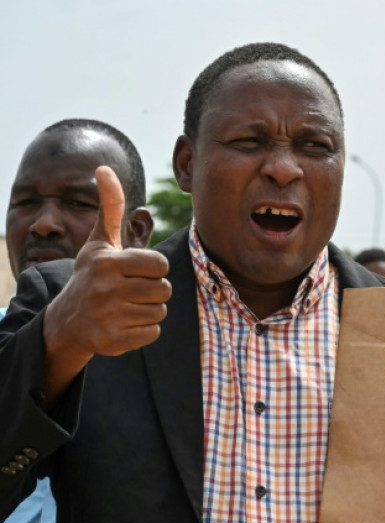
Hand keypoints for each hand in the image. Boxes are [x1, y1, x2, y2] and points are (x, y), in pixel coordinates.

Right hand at [42, 166, 171, 403]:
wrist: (68, 319)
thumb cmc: (93, 274)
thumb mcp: (100, 241)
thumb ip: (110, 207)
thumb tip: (104, 168)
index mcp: (107, 263)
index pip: (160, 265)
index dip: (154, 269)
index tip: (136, 271)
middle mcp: (106, 289)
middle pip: (163, 290)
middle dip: (152, 290)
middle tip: (130, 291)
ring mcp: (108, 317)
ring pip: (159, 312)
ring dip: (148, 310)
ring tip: (125, 306)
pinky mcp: (112, 341)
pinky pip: (152, 333)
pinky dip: (143, 331)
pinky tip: (123, 324)